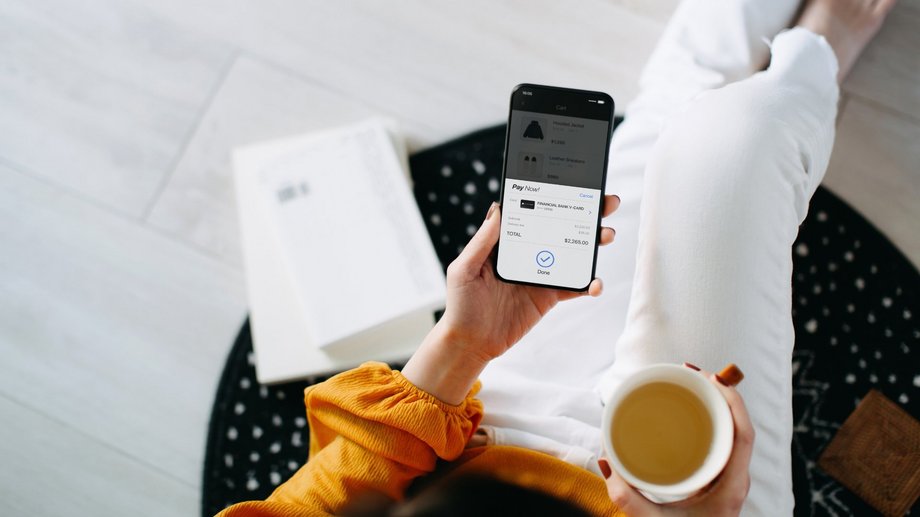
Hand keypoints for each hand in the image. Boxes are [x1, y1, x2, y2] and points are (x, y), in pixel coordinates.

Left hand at [439, 196, 619, 363]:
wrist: (471, 343)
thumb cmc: (461, 304)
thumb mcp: (464, 269)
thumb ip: (482, 241)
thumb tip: (497, 208)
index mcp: (506, 242)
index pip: (533, 213)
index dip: (553, 198)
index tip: (573, 185)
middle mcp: (526, 253)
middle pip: (559, 228)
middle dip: (585, 214)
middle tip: (605, 203)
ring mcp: (540, 274)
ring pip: (572, 253)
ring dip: (592, 243)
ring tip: (605, 235)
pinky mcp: (548, 296)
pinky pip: (573, 287)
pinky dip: (588, 284)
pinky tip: (595, 283)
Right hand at [599, 366, 754, 516]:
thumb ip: (626, 497)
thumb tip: (606, 461)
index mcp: (731, 486)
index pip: (743, 434)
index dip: (731, 401)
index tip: (708, 379)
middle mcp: (736, 479)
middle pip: (739, 426)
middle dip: (719, 394)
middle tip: (690, 374)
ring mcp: (729, 480)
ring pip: (732, 433)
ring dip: (715, 406)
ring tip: (690, 385)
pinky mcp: (718, 482)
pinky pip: (722, 443)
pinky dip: (710, 423)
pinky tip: (691, 414)